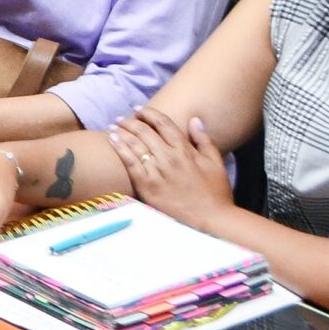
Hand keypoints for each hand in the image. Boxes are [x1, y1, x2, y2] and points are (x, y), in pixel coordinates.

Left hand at [106, 106, 232, 227]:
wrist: (210, 220)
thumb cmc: (215, 193)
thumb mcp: (215, 163)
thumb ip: (204, 140)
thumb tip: (194, 120)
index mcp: (185, 150)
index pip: (163, 124)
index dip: (149, 113)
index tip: (140, 109)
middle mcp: (169, 157)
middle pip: (145, 131)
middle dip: (131, 121)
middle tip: (123, 118)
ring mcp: (157, 171)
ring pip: (134, 144)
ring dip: (122, 132)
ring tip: (113, 126)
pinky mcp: (147, 185)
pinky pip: (129, 162)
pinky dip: (119, 148)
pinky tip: (112, 140)